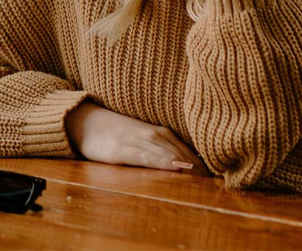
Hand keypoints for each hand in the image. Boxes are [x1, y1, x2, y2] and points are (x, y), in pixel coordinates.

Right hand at [66, 102, 207, 175]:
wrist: (85, 121)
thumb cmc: (114, 131)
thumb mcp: (139, 136)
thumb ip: (158, 145)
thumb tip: (180, 160)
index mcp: (156, 131)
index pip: (184, 147)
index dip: (200, 160)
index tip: (216, 174)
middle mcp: (150, 134)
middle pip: (180, 150)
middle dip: (197, 165)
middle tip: (215, 179)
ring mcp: (136, 141)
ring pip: (167, 152)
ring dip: (186, 163)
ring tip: (203, 175)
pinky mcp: (122, 151)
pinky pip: (146, 157)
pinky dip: (162, 162)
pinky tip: (175, 167)